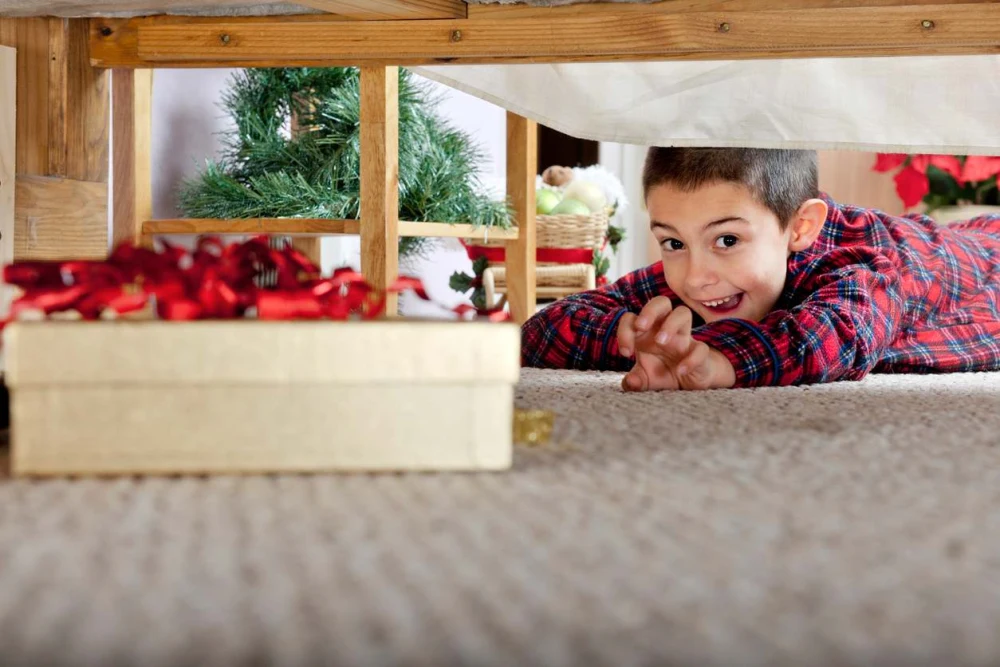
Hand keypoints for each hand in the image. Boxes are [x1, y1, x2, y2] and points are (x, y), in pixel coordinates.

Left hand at [616, 297, 735, 390]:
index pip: (632, 318)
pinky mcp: (700, 352)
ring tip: (660, 342)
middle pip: (660, 302)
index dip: (625, 331)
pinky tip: (681, 370)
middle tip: (641, 327)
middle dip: (649, 311)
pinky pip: (701, 348)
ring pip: (683, 313)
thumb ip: (635, 381)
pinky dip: (691, 359)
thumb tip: (630, 382)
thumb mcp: (645, 379)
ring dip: (670, 324)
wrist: (690, 382)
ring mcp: (684, 338)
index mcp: (647, 332)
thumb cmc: (663, 373)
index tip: (626, 353)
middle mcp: (665, 329)